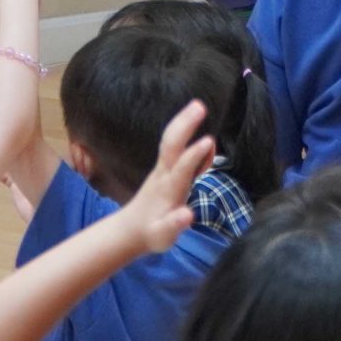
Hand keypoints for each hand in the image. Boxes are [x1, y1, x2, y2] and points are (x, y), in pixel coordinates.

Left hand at [117, 100, 212, 256]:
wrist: (132, 229)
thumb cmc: (152, 233)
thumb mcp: (162, 237)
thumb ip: (174, 225)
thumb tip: (187, 215)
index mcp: (168, 190)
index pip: (182, 169)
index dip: (194, 156)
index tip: (208, 141)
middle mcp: (165, 174)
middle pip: (173, 145)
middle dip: (185, 125)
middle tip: (200, 105)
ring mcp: (163, 169)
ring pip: (172, 140)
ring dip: (183, 121)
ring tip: (198, 103)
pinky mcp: (165, 167)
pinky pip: (174, 144)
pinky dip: (182, 129)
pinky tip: (192, 118)